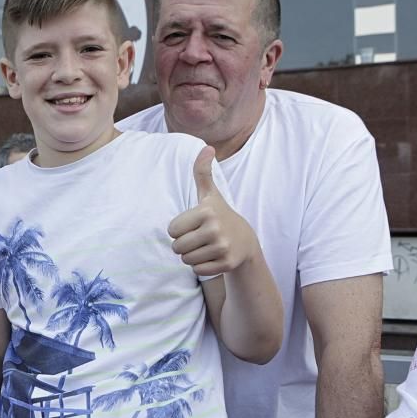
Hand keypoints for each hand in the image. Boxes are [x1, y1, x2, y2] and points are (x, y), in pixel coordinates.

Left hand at [168, 145, 258, 275]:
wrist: (245, 241)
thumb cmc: (220, 215)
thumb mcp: (210, 194)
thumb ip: (202, 172)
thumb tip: (207, 147)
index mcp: (206, 211)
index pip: (171, 230)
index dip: (179, 229)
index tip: (193, 225)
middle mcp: (215, 229)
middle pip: (177, 246)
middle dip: (183, 245)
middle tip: (199, 238)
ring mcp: (222, 248)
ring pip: (185, 260)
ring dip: (191, 256)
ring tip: (205, 247)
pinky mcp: (226, 264)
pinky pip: (197, 270)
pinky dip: (200, 266)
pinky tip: (212, 257)